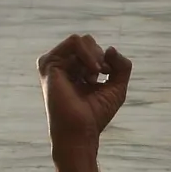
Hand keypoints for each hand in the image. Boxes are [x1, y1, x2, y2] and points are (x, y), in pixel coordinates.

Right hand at [37, 34, 132, 153]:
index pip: (92, 48)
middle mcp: (62, 66)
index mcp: (74, 70)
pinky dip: (88, 52)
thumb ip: (121, 66)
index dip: (106, 58)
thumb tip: (110, 48)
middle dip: (100, 55)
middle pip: (87, 41)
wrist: (80, 131)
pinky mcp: (49, 64)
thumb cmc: (95, 114)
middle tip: (101, 74)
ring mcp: (53, 64)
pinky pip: (74, 41)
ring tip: (95, 73)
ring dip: (94, 55)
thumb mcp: (117, 86)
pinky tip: (91, 70)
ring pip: (80, 40)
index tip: (107, 75)